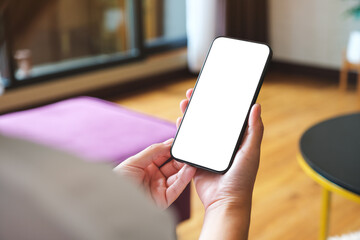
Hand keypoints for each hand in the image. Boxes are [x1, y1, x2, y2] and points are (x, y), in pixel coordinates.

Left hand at [114, 139, 195, 208]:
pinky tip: (190, 169)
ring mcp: (159, 188)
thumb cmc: (117, 182)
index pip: (163, 155)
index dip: (172, 148)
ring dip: (186, 167)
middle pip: (173, 165)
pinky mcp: (164, 200)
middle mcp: (154, 177)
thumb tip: (168, 143)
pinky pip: (177, 188)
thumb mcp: (133, 162)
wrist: (111, 203)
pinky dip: (185, 179)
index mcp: (146, 167)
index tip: (181, 141)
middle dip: (181, 158)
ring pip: (178, 176)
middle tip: (190, 150)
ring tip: (193, 159)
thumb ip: (152, 151)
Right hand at [178, 88, 263, 210]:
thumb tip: (256, 107)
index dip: (220, 102)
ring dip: (191, 115)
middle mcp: (221, 144)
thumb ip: (254, 130)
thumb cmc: (241, 179)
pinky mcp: (196, 158)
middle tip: (194, 93)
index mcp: (235, 140)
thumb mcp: (250, 151)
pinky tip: (180, 121)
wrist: (224, 201)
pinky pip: (188, 141)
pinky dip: (183, 131)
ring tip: (185, 103)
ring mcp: (207, 150)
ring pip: (197, 128)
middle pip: (210, 119)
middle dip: (201, 105)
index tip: (214, 90)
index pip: (227, 116)